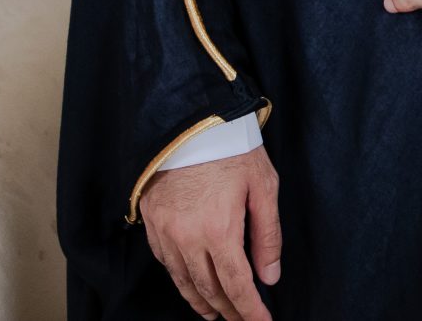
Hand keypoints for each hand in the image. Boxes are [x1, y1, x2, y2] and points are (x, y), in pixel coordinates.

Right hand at [137, 147, 281, 320]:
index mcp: (219, 229)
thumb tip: (270, 276)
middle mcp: (187, 238)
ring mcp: (165, 233)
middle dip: (228, 310)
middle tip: (243, 320)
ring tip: (216, 314)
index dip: (249, 310)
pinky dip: (181, 282)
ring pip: (184, 282)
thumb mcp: (263, 186)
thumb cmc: (231, 148)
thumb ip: (267, 235)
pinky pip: (166, 264)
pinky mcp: (151, 224)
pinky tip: (191, 286)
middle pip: (209, 289)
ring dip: (202, 302)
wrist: (188, 121)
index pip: (236, 284)